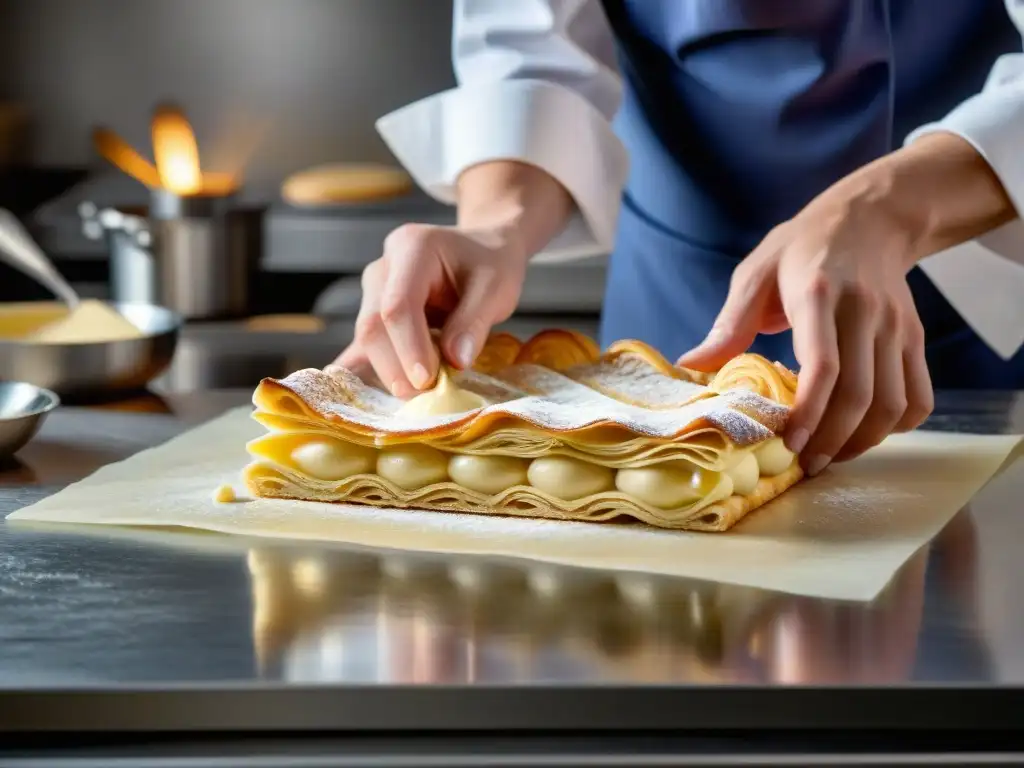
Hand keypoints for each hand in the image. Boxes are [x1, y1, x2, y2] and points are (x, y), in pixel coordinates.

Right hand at [334, 223, 528, 396]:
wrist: (483, 251)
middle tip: (422, 396)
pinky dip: (378, 366)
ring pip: (367, 337)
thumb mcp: (496, 288)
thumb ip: (474, 322)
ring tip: (419, 394)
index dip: (409, 347)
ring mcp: (374, 288)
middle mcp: (384, 266)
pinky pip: (368, 342)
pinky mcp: (374, 310)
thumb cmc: (491, 264)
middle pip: (373, 323)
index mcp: (412, 248)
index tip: (426, 381)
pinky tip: (382, 390)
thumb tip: (455, 361)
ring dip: (389, 370)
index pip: (398, 304)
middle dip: (394, 365)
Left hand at [677, 184, 933, 473]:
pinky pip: (919, 396)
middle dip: (834, 439)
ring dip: (864, 440)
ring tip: (832, 456)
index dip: (810, 412)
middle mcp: (865, 312)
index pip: (824, 365)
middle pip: (861, 394)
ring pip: (893, 402)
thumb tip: (690, 366)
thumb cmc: (800, 248)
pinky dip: (897, 425)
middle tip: (806, 464)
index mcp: (818, 294)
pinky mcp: (915, 337)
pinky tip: (866, 434)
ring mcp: (896, 326)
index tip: (790, 442)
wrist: (868, 217)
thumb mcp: (755, 273)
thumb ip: (728, 324)